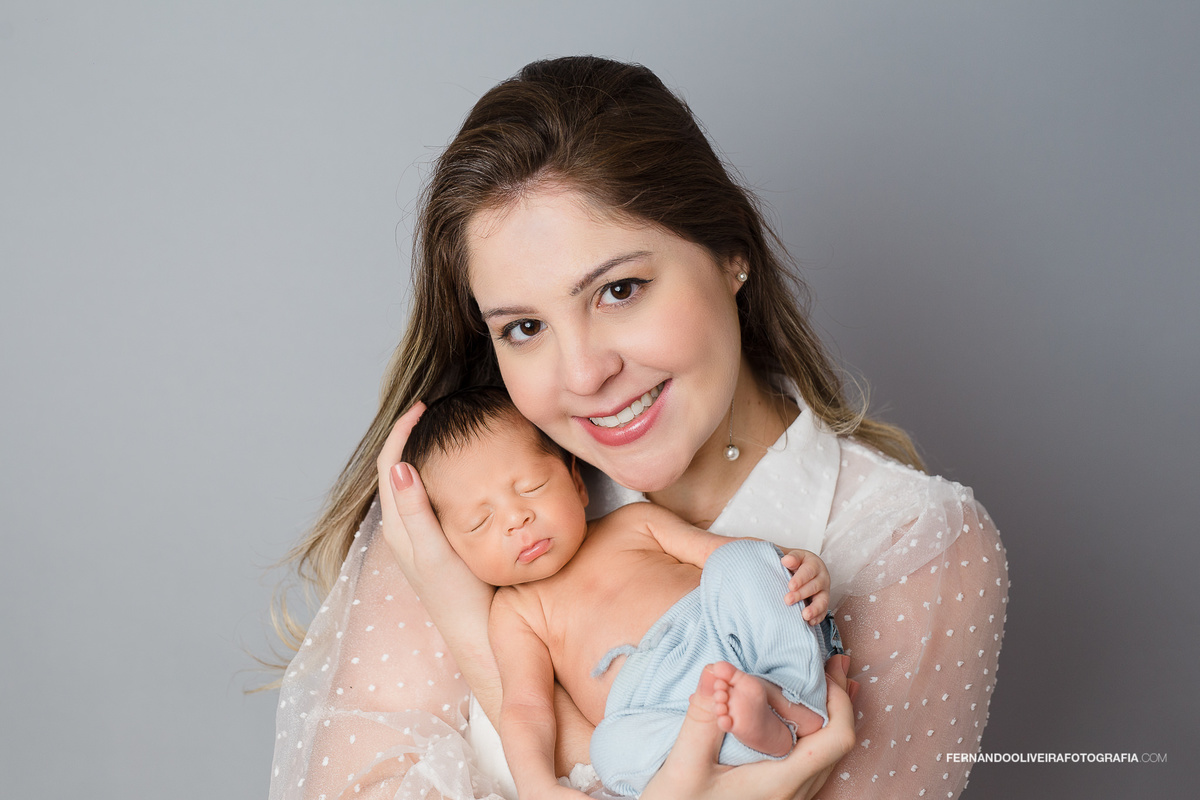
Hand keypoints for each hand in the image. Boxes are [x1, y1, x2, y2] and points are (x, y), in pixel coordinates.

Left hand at [374, 402, 484, 591]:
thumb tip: (400, 466)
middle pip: (396, 469)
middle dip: (409, 436)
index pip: (389, 465)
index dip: (402, 432)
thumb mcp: (436, 551)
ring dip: (420, 453)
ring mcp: (418, 535)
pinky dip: (435, 473)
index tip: (423, 407)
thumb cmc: (457, 595)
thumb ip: (416, 512)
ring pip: (411, 482)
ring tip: (441, 432)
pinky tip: (457, 471)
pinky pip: (427, 497)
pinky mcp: (435, 541)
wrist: (475, 630)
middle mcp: (402, 527)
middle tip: (433, 411)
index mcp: (397, 525)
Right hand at [640, 655, 856, 799]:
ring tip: (827, 679)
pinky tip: (806, 714)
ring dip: (828, 715)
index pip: (835, 740)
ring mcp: (789, 799)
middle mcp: (794, 795)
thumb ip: (703, 717)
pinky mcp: (778, 797)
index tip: (826, 671)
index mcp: (781, 784)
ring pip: (827, 754)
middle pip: (837, 744)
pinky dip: (816, 732)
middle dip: (837, 699)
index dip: (840, 701)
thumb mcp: (684, 764)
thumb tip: (715, 670)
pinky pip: (812, 762)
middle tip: (832, 661)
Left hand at [781, 549, 830, 622]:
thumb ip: (791, 558)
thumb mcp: (794, 557)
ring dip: (814, 609)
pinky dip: (818, 617)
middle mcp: (822, 578)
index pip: (808, 571)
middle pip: (814, 587)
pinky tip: (810, 622)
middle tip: (788, 600)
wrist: (803, 569)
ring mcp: (824, 591)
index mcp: (814, 564)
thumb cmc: (795, 563)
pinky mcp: (823, 602)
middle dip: (801, 594)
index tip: (790, 586)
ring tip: (804, 615)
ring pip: (822, 601)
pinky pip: (823, 611)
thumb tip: (786, 560)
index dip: (800, 579)